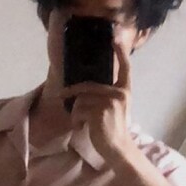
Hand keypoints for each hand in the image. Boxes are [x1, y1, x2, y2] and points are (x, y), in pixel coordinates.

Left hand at [61, 37, 132, 160]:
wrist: (117, 147)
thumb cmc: (112, 128)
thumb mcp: (115, 108)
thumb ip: (106, 95)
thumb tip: (83, 89)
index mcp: (125, 89)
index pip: (125, 67)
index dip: (120, 52)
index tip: (115, 37)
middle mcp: (120, 93)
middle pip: (88, 86)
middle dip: (71, 92)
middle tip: (60, 96)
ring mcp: (110, 102)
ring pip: (81, 99)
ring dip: (75, 112)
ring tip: (80, 122)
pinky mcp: (100, 111)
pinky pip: (79, 109)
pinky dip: (76, 119)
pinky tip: (81, 127)